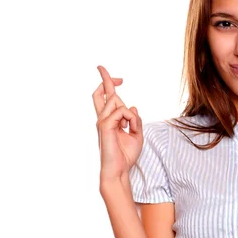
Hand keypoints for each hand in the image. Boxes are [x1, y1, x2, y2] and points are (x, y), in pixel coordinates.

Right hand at [92, 65, 142, 181]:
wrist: (119, 170)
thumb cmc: (126, 155)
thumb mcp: (137, 135)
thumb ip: (135, 120)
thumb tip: (132, 106)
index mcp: (110, 120)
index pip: (106, 98)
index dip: (109, 84)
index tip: (118, 78)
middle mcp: (103, 118)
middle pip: (101, 93)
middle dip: (104, 78)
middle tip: (101, 67)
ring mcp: (102, 121)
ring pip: (116, 101)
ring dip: (129, 112)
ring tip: (130, 127)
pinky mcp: (104, 126)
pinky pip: (122, 111)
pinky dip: (130, 118)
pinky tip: (129, 128)